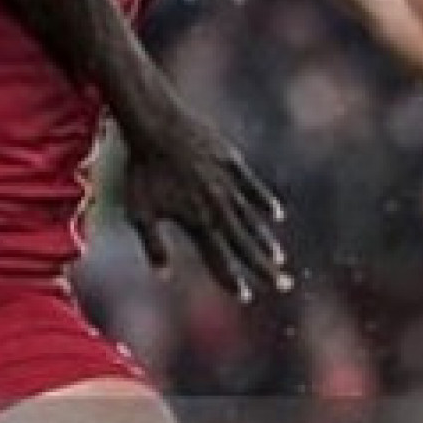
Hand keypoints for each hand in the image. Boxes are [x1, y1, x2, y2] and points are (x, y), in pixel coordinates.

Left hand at [121, 107, 288, 301]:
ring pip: (253, 220)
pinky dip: (265, 202)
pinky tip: (276, 215)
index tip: (245, 297)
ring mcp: (229, 185)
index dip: (232, 280)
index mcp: (197, 222)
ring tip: (278, 259)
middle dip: (264, 268)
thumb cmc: (142, 170)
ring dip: (266, 241)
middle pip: (245, 245)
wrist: (156, 125)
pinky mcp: (233, 163)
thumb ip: (153, 245)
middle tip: (283, 285)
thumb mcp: (139, 212)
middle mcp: (218, 207)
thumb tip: (162, 276)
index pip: (219, 260)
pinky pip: (254, 188)